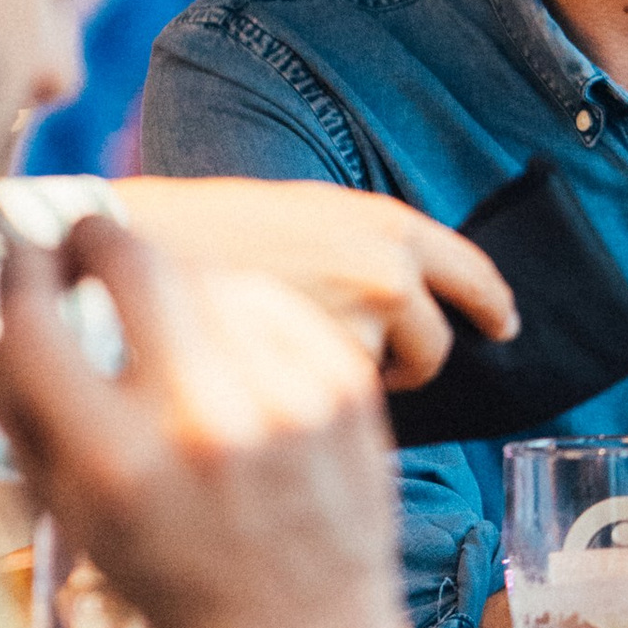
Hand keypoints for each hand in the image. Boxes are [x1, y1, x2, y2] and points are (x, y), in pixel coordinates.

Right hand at [0, 216, 410, 627]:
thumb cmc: (164, 566)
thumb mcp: (69, 508)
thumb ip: (19, 402)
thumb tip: (7, 288)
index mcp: (114, 464)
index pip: (35, 321)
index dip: (18, 271)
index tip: (23, 256)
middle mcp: (201, 424)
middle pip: (132, 261)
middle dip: (97, 236)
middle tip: (88, 240)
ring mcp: (284, 399)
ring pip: (207, 274)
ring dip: (173, 281)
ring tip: (167, 325)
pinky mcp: (344, 386)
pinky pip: (272, 302)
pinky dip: (241, 314)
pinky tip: (233, 354)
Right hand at [112, 176, 516, 390]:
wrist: (123, 259)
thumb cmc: (197, 235)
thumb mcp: (296, 217)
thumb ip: (355, 248)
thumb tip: (405, 290)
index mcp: (381, 225)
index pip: (467, 273)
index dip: (488, 301)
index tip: (503, 322)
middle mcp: (385, 273)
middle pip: (434, 345)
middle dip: (410, 360)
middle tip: (366, 368)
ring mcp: (358, 333)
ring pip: (382, 383)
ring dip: (356, 386)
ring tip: (289, 374)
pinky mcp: (323, 387)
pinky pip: (337, 410)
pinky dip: (317, 411)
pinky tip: (276, 401)